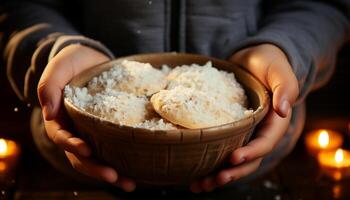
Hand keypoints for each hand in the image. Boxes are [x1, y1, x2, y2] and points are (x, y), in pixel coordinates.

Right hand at [37, 44, 135, 191]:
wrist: (92, 59)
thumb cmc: (73, 62)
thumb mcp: (60, 66)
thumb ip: (49, 85)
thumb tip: (49, 112)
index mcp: (60, 118)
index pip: (61, 136)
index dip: (71, 145)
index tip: (86, 149)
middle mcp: (75, 130)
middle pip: (80, 156)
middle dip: (95, 168)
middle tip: (113, 176)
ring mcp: (92, 132)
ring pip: (98, 158)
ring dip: (111, 173)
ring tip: (130, 184)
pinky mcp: (108, 130)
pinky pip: (113, 148)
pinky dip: (124, 161)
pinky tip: (138, 170)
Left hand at [190, 44, 298, 191]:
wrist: (253, 60)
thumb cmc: (269, 63)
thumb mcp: (279, 71)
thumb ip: (285, 88)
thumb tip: (283, 111)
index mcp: (274, 124)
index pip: (264, 144)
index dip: (250, 153)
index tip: (232, 158)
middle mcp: (258, 133)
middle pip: (248, 160)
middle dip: (232, 173)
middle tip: (214, 180)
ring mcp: (244, 134)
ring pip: (233, 161)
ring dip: (218, 175)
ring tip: (199, 186)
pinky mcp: (229, 131)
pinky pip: (220, 149)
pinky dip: (209, 163)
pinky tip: (193, 173)